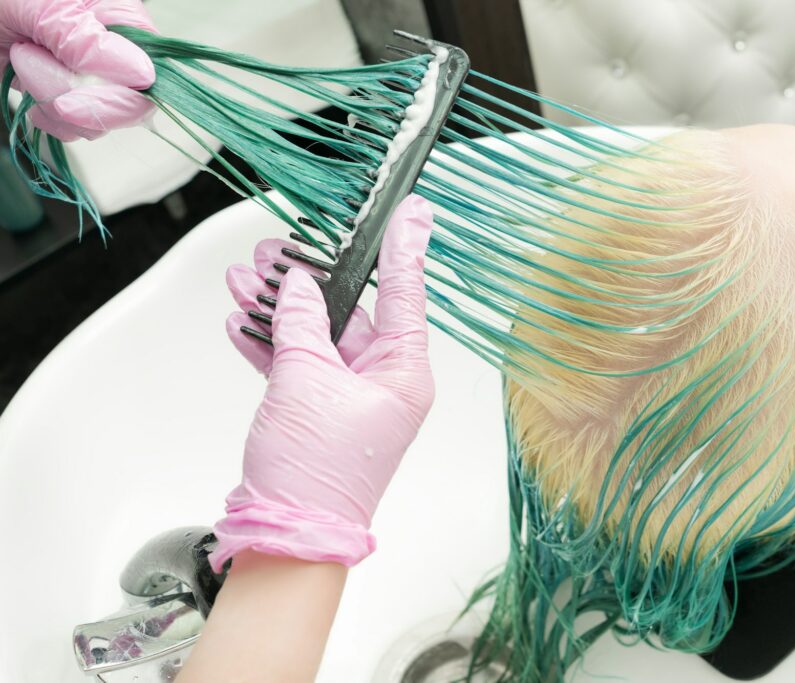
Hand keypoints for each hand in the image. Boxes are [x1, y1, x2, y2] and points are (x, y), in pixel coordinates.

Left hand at [0, 0, 154, 140]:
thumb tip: (143, 75)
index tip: (72, 100)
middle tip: (29, 61)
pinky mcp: (68, 96)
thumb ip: (87, 40)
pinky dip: (44, 113)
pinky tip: (25, 80)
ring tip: (23, 57)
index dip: (119, 98)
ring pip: (96, 123)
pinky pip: (72, 129)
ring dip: (50, 100)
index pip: (149, 76)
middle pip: (127, 108)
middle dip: (75, 98)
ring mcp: (91, 79)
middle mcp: (115, 55)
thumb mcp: (44, 6)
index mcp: (122, 22)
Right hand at [210, 196, 435, 571]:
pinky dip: (270, 342)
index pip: (405, 296)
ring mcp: (350, 396)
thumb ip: (301, 326)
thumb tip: (297, 288)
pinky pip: (298, 363)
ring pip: (316, 334)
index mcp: (403, 374)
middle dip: (309, 278)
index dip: (403, 249)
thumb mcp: (306, 383)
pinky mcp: (318, 410)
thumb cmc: (316, 474)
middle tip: (279, 246)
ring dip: (279, 307)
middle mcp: (384, 382)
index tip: (409, 212)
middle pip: (351, 311)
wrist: (287, 534)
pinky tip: (244, 319)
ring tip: (245, 276)